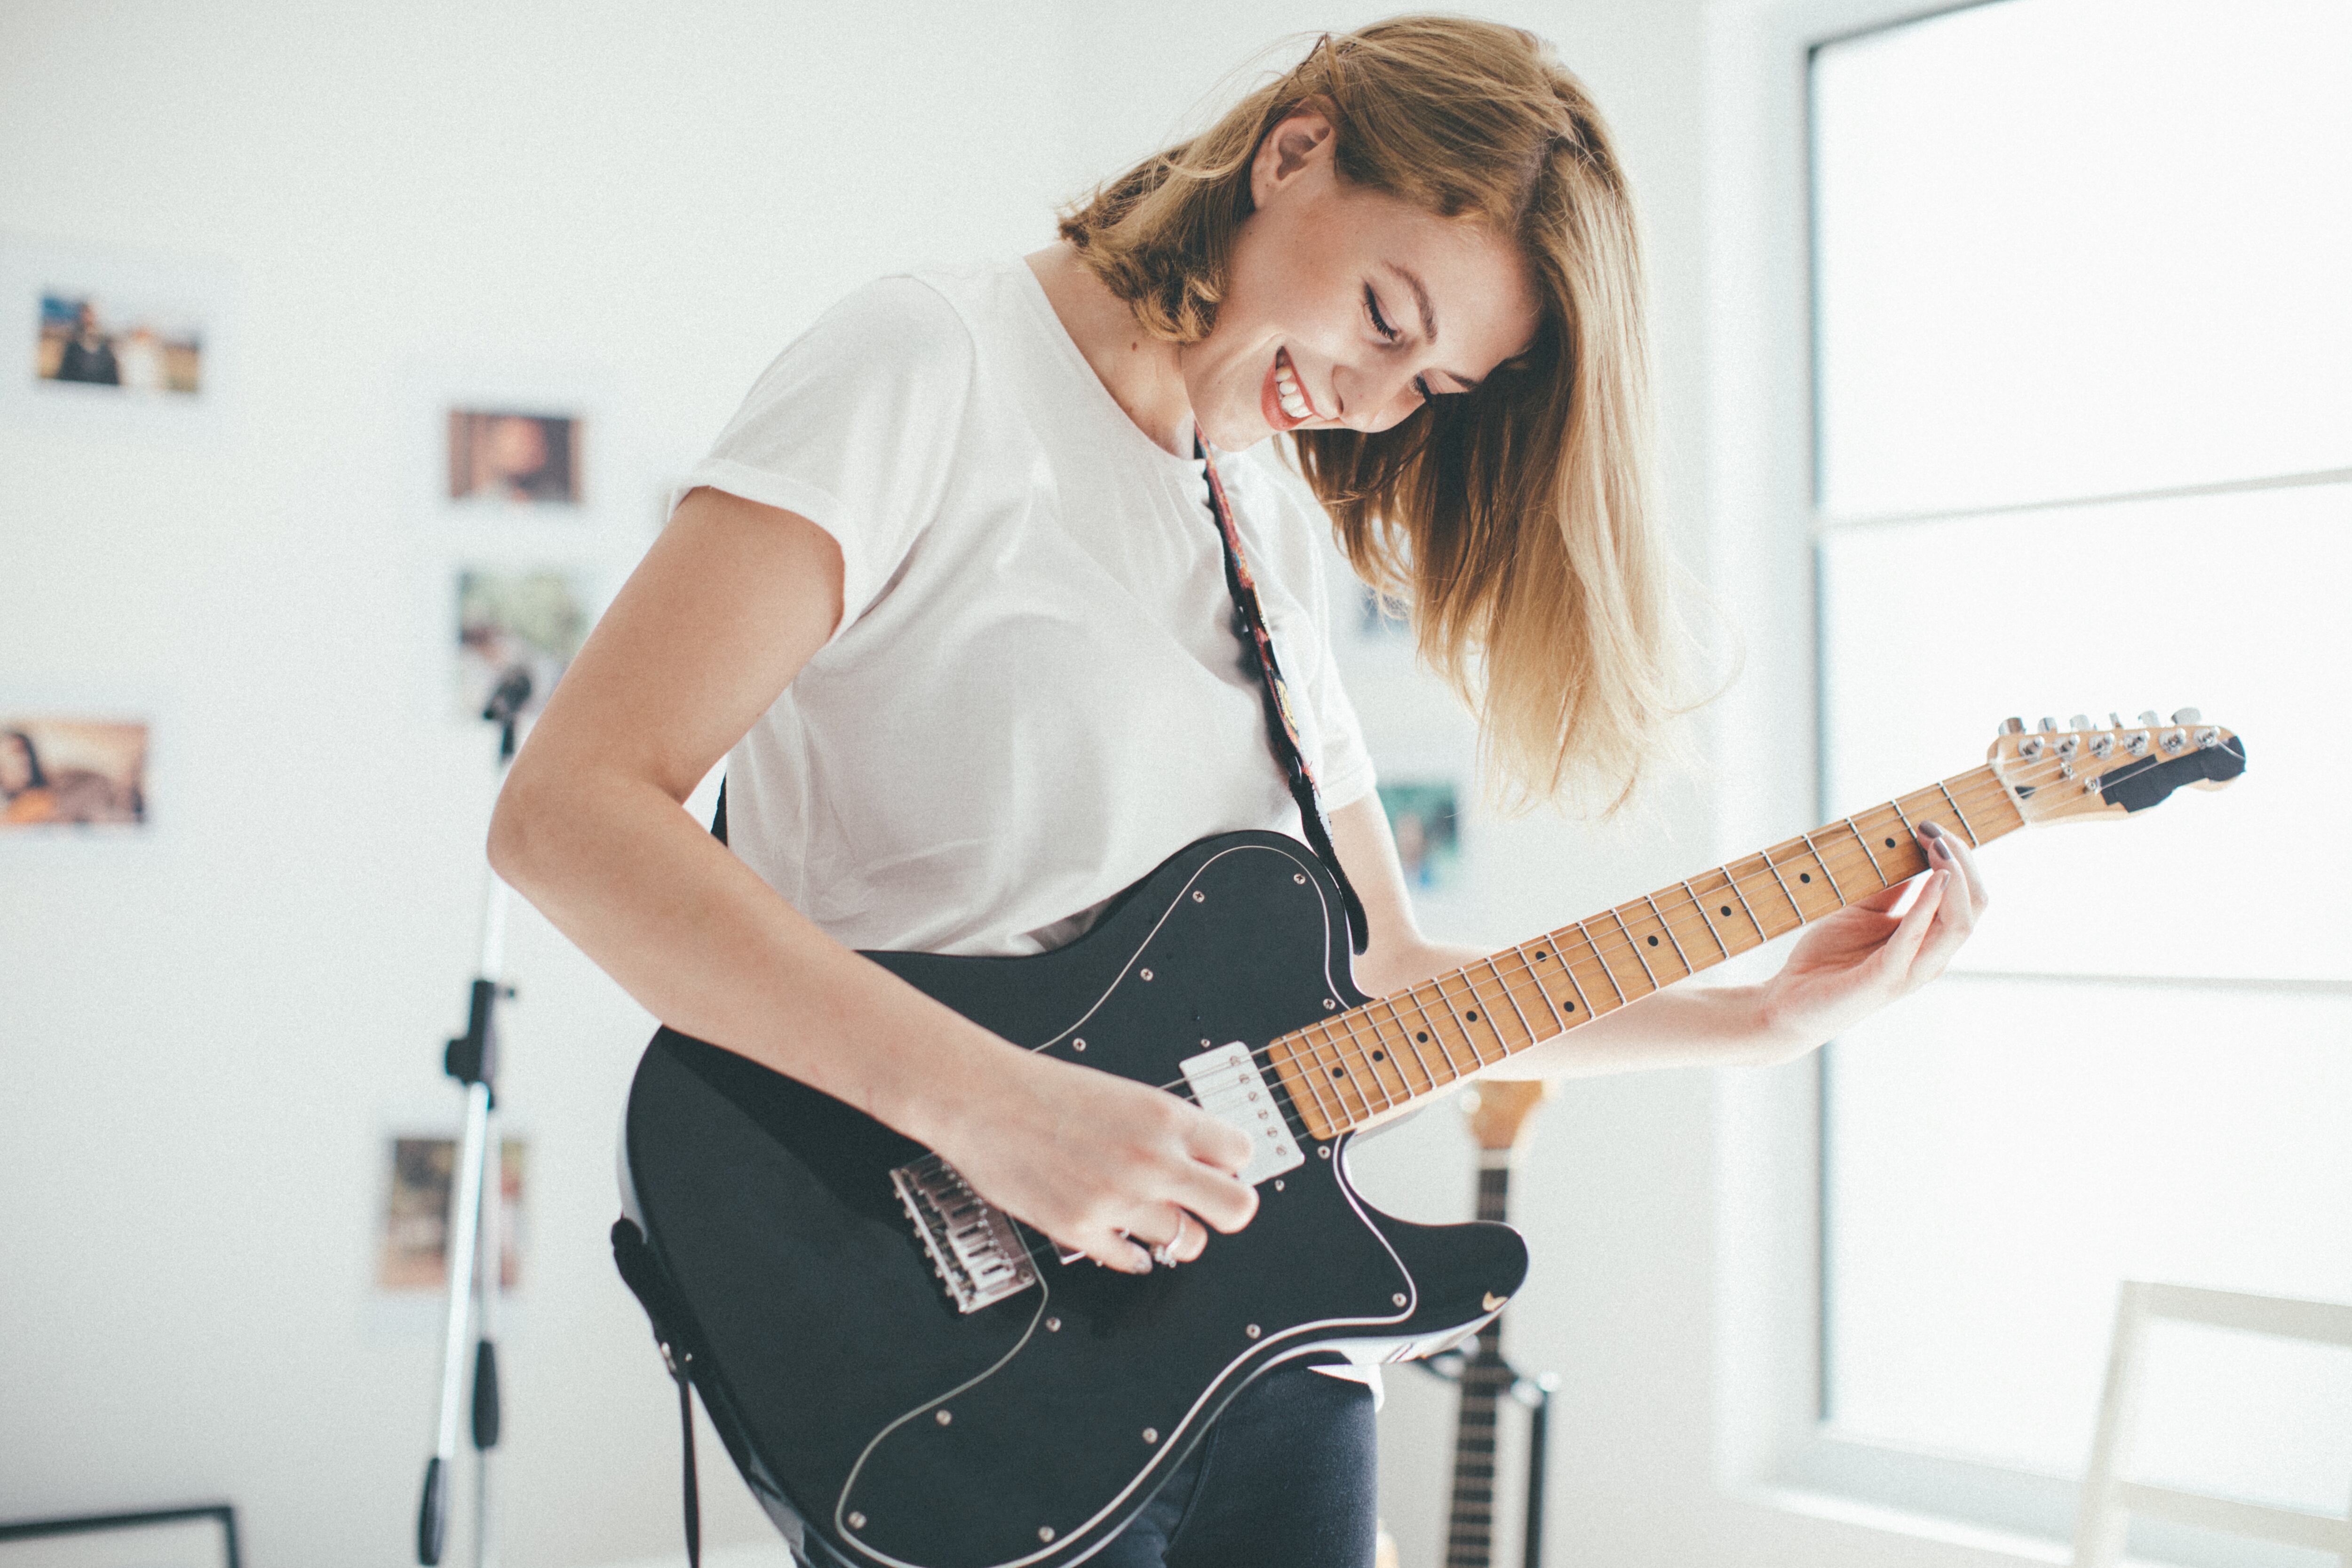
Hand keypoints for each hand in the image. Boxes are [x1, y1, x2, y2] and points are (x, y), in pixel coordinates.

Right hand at [923, 1044, 1259, 1273]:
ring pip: (1187, 1242)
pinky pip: (1134, 1262)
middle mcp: (1150, 1161)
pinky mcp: (1082, 1231)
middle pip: (1237, 1209)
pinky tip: (1119, 1235)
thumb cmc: (1046, 1091)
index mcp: (1164, 1118)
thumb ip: (1168, 1130)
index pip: (1242, 1154)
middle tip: (1205, 1206)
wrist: (981, 1099)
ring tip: (1151, 1217)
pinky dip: (1131, 1254)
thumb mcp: (1126, 1095)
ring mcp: (1119, 1200)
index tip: (1217, 1168)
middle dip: (1226, 1211)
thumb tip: (1205, 1162)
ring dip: (1174, 1233)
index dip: (1231, 1165)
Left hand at [1751, 822, 1989, 1062]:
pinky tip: (1932, 879)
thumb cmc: (1827, 956)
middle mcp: (1930, 958)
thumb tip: (1907, 842)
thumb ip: (1890, 886)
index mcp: (1929, 940)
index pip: (1968, 896)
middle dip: (1962, 861)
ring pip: (1959, 925)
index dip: (1959, 857)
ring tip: (1936, 845)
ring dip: (1953, 878)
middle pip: (1973, 906)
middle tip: (1934, 828)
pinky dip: (1927, 907)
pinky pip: (1915, 941)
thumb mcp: (1863, 909)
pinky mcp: (1884, 981)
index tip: (1930, 824)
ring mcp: (1911, 972)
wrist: (1788, 1000)